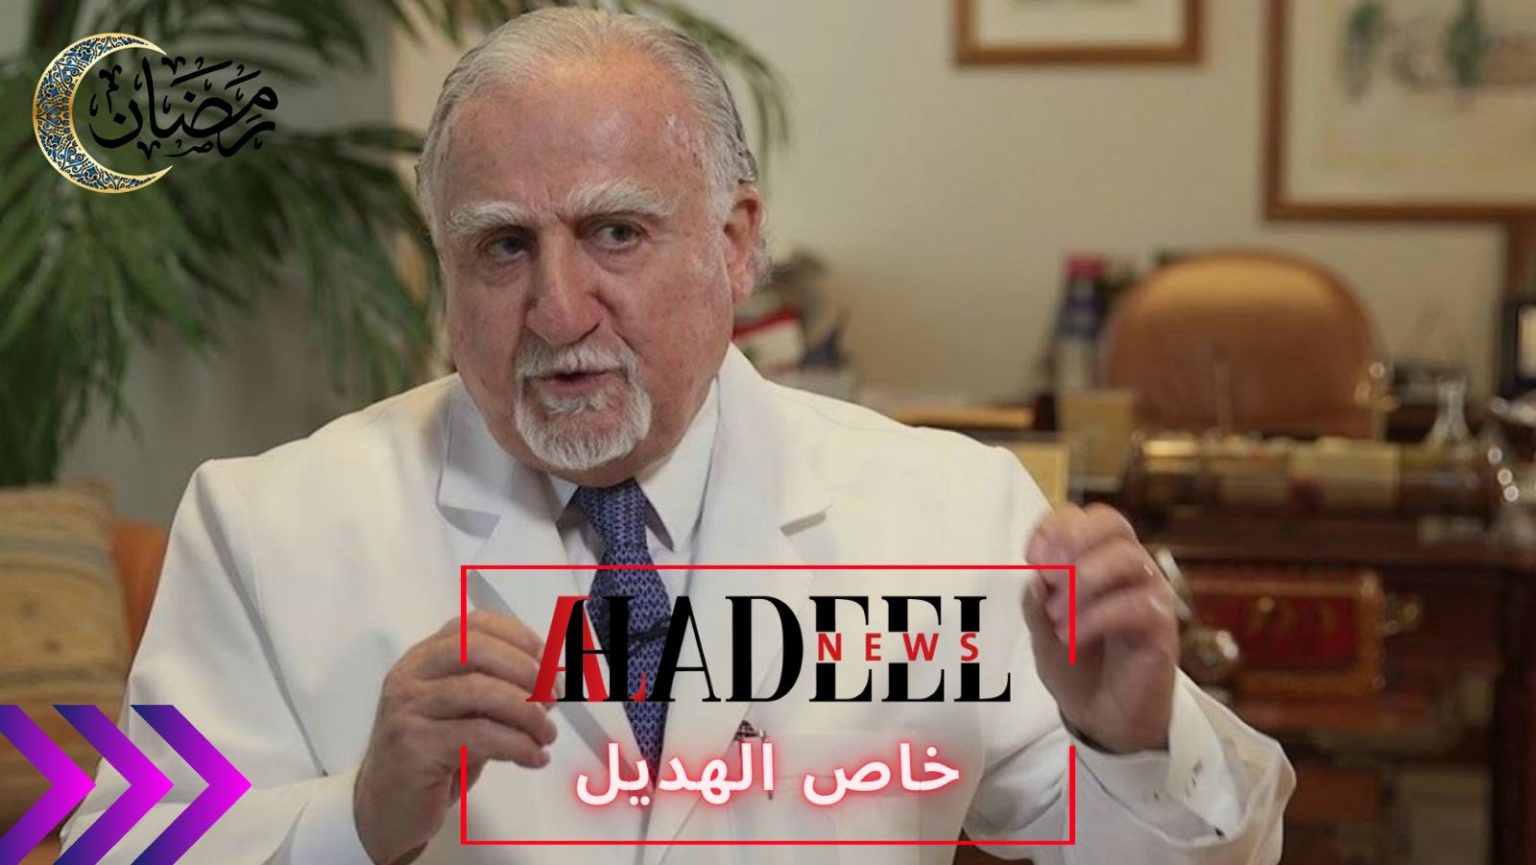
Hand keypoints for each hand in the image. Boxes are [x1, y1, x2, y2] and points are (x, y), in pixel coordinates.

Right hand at [354, 610, 558, 863]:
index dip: (519, 637)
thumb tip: (551, 680)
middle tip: (552, 700)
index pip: (474, 625)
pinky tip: (534, 758)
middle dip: (525, 670)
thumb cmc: (432, 757)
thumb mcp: (463, 714)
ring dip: (527, 712)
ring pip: (480, 690)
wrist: (384, 809)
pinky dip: (518, 745)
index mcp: (423, 659)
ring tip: (546, 735)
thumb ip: (495, 690)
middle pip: (475, 648)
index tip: (549, 662)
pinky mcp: (414, 747)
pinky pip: (479, 736)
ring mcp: (407, 710)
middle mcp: (410, 676)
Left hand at [1023, 504, 1177, 754]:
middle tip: (1047, 577)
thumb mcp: (1041, 633)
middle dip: (1074, 542)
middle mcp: (1129, 570)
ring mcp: (1150, 594)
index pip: (1087, 517)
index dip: (1057, 526)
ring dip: (1082, 582)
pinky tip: (1073, 637)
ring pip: (1128, 558)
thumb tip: (1035, 577)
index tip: (1031, 557)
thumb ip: (1035, 603)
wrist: (1102, 717)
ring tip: (1056, 617)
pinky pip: (1138, 604)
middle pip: (1114, 522)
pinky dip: (1096, 617)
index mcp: (1099, 560)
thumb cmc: (1076, 667)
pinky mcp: (1162, 627)